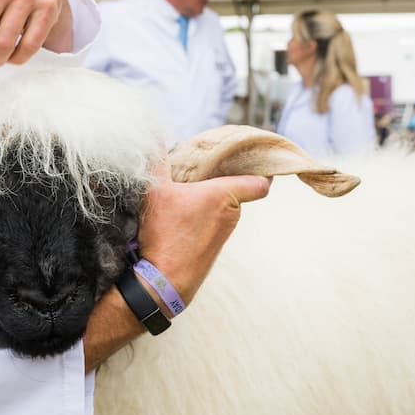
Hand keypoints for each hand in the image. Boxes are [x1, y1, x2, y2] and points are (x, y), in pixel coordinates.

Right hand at [138, 165, 270, 304]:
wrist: (164, 281)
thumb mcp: (155, 190)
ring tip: (185, 191)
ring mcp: (224, 233)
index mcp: (225, 194)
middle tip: (203, 166)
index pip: (261, 181)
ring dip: (208, 198)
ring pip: (222, 206)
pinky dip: (202, 216)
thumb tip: (151, 134)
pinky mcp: (213, 247)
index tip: (253, 159)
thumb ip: (157, 160)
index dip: (262, 169)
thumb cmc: (166, 233)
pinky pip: (213, 223)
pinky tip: (181, 215)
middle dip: (221, 178)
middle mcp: (232, 214)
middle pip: (236, 188)